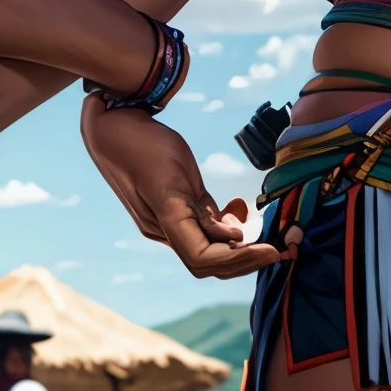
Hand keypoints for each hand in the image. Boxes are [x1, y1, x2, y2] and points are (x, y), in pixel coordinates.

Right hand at [80, 97, 279, 277]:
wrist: (110, 127)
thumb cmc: (144, 142)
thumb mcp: (179, 169)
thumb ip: (204, 209)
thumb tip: (234, 239)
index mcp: (163, 220)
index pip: (204, 260)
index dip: (240, 260)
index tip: (271, 249)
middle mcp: (161, 231)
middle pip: (208, 263)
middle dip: (246, 258)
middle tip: (280, 246)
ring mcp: (162, 224)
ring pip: (206, 250)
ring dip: (237, 246)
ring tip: (262, 227)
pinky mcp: (167, 213)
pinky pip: (198, 233)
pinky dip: (222, 229)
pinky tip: (235, 207)